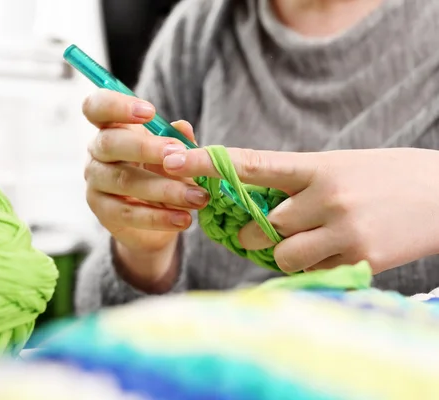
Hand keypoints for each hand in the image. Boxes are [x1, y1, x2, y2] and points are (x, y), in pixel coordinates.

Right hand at [82, 89, 208, 288]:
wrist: (157, 219)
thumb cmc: (164, 174)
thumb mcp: (175, 154)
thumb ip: (179, 141)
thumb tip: (182, 127)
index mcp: (111, 128)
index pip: (96, 107)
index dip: (117, 105)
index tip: (150, 112)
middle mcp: (96, 152)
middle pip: (109, 143)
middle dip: (146, 147)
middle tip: (179, 153)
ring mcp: (95, 182)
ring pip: (123, 180)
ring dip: (163, 188)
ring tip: (197, 197)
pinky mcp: (102, 211)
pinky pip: (128, 213)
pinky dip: (159, 217)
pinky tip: (184, 218)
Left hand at [163, 147, 438, 273]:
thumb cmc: (386, 176)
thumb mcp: (339, 165)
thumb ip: (297, 182)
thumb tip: (257, 202)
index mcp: (317, 166)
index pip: (251, 164)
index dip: (208, 163)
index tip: (172, 159)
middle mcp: (326, 197)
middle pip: (262, 225)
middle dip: (253, 232)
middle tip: (257, 230)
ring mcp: (343, 231)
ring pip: (282, 254)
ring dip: (282, 253)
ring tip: (306, 242)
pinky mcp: (359, 260)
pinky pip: (311, 272)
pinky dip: (311, 266)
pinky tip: (332, 251)